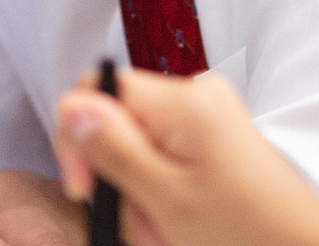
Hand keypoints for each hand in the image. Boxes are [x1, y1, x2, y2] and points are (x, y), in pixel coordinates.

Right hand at [52, 67, 318, 245]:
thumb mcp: (165, 197)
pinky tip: (181, 227)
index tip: (86, 188)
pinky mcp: (217, 140)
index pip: (101, 87)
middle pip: (119, 123)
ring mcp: (210, 118)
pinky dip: (164, 196)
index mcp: (185, 100)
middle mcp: (198, 96)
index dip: (79, 138)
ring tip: (169, 234)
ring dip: (142, 199)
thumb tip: (72, 103)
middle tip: (146, 226)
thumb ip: (113, 149)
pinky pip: (167, 160)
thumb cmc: (246, 232)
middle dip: (120, 181)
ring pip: (140, 150)